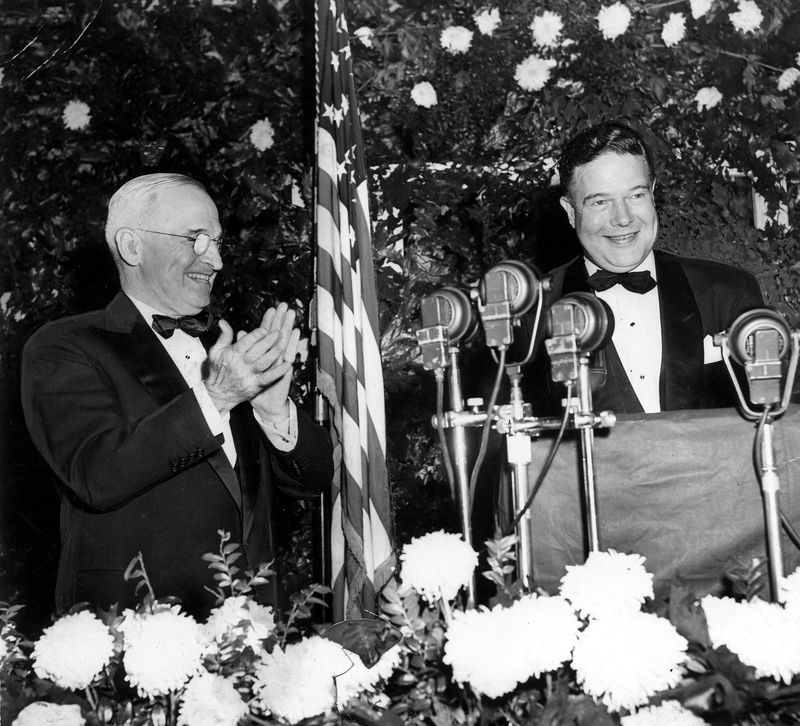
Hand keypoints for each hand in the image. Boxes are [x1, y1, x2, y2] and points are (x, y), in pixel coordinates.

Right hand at [204, 319, 292, 414]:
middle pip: (256, 351)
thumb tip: (223, 321)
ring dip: (274, 353)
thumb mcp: (215, 352)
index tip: (265, 328)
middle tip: (278, 332)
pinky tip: (288, 365)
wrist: (217, 395)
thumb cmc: (217, 371)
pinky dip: (278, 372)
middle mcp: (240, 365)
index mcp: (232, 355)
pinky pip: (268, 378)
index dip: (256, 335)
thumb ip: (224, 336)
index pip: (245, 343)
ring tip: (284, 344)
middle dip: (268, 341)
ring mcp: (248, 376)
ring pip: (263, 363)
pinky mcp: (255, 386)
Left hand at [250, 302, 304, 421]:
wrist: (263, 402)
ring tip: (291, 314)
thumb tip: (239, 332)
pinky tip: (296, 333)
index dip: (268, 321)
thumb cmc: (252, 385)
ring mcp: (279, 361)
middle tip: (284, 305)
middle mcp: (273, 355)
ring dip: (288, 326)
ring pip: (284, 340)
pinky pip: (289, 354)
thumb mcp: (242, 365)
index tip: (271, 308)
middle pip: (277, 333)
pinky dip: (293, 343)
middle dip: (280, 319)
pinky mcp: (284, 368)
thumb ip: (241, 347)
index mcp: (262, 353)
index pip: (265, 333)